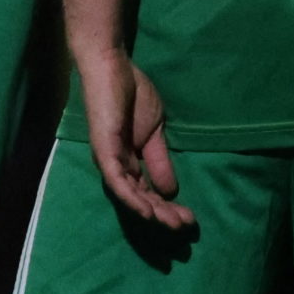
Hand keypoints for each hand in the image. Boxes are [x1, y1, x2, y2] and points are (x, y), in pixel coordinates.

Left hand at [76, 45, 193, 229]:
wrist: (112, 65)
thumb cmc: (131, 93)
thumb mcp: (154, 131)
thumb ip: (159, 159)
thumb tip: (171, 190)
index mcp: (127, 162)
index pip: (146, 193)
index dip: (166, 207)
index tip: (189, 218)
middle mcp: (115, 167)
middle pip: (139, 199)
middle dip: (163, 215)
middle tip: (186, 227)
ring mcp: (108, 159)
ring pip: (129, 196)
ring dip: (151, 212)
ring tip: (173, 224)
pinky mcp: (104, 150)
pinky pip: (116, 181)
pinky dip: (132, 198)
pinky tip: (148, 212)